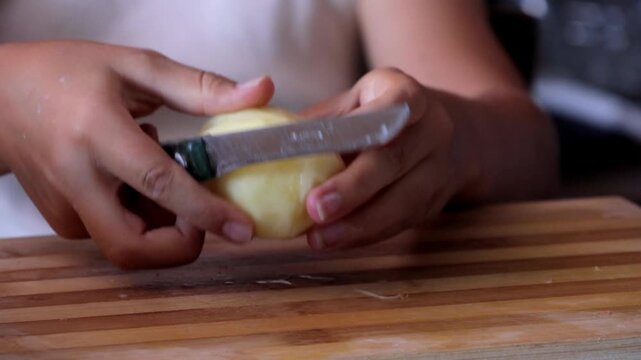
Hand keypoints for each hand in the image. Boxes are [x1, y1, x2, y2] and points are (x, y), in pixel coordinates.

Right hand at [0, 41, 273, 267]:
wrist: (0, 97)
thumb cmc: (66, 74)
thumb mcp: (135, 67)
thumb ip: (200, 87)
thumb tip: (259, 91)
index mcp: (97, 132)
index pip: (157, 183)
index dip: (204, 212)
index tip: (242, 229)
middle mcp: (76, 177)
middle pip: (132, 245)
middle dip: (180, 246)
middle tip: (202, 217)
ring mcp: (63, 205)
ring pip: (124, 245)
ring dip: (160, 228)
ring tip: (159, 182)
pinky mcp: (61, 221)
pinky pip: (112, 234)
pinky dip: (138, 220)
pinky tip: (133, 184)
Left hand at [303, 68, 470, 249]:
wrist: (440, 136)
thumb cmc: (377, 116)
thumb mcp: (355, 103)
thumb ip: (323, 122)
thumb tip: (267, 143)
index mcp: (408, 95)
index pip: (396, 103)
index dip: (367, 125)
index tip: (332, 145)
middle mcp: (432, 130)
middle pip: (394, 161)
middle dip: (353, 188)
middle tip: (315, 209)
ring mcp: (438, 169)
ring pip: (402, 201)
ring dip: (358, 224)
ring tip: (320, 238)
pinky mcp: (434, 202)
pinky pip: (400, 223)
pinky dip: (366, 234)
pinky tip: (337, 240)